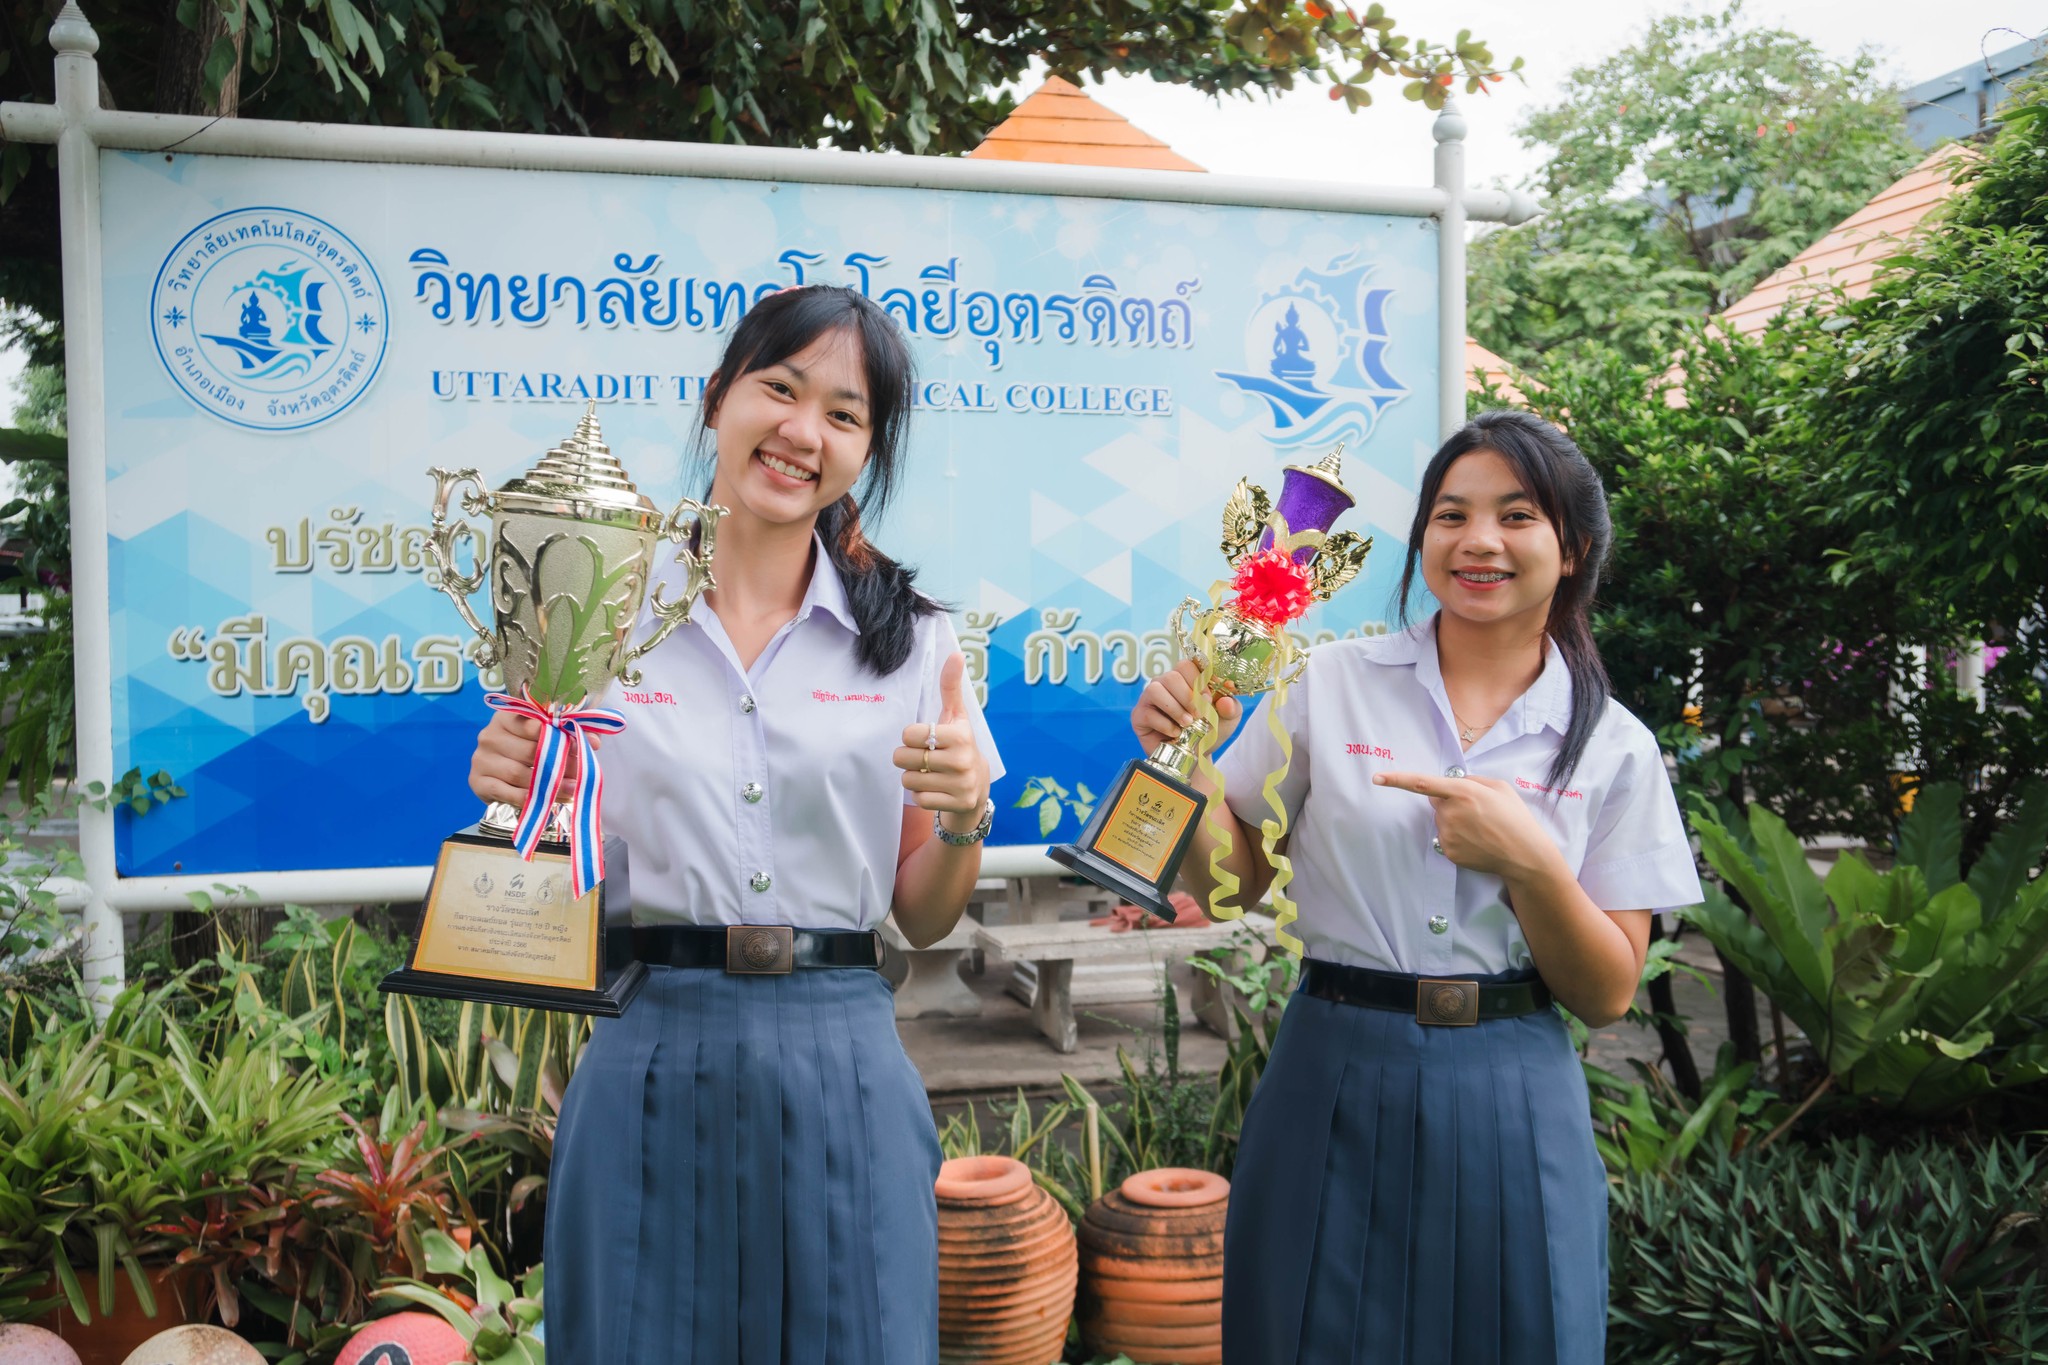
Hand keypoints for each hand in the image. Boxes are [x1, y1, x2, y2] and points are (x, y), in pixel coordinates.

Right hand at [468, 709, 600, 805]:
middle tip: (581, 774)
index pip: (534, 723)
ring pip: (519, 773)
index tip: (583, 747)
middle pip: (529, 751)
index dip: (562, 735)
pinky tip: (546, 800)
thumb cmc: (528, 749)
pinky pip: (506, 792)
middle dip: (559, 764)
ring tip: (571, 790)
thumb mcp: (546, 735)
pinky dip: (528, 798)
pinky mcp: (477, 781)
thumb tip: (594, 742)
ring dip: (547, 784)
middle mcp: (489, 735)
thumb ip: (569, 733)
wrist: (499, 773)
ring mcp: (481, 759)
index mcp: (506, 717)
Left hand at [894, 652, 989, 833]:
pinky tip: (935, 788)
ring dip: (913, 777)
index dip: (911, 737)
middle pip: (903, 758)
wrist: (978, 787)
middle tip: (923, 758)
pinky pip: (919, 798)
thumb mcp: (956, 717)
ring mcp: (960, 784)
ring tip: (929, 773)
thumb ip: (950, 687)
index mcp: (960, 735)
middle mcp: (962, 760)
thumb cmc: (960, 745)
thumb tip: (955, 654)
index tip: (924, 739)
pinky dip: (922, 794)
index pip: (909, 734)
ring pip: (908, 780)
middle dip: (907, 758)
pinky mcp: (956, 803)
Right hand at [1130, 658, 1241, 749]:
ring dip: (1174, 708)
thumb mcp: (1227, 719)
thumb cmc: (1209, 730)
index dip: (1199, 680)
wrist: (1195, 756)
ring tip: (1187, 723)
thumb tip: (1226, 701)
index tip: (1209, 699)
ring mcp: (1149, 698)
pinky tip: (1175, 733)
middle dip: (1188, 697)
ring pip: (1155, 689)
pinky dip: (1165, 724)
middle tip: (1199, 714)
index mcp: (1185, 677)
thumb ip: (1231, 708)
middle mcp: (1165, 683)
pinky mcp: (1139, 716)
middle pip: (1171, 675)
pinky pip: (1148, 713)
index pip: (1187, 664)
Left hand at [1371, 770, 1561, 883]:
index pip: (1421, 783)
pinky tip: (1478, 841)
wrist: (1524, 854)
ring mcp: (1447, 834)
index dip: (1396, 780)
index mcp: (1462, 792)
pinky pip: (1445, 838)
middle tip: (1477, 811)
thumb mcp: (1499, 787)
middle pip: (1436, 802)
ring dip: (1455, 821)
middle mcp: (1450, 813)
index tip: (1377, 778)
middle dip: (1450, 802)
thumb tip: (1454, 783)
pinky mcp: (1448, 852)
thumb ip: (1472, 781)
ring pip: (1442, 821)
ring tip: (1482, 828)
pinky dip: (1458, 838)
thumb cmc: (1515, 817)